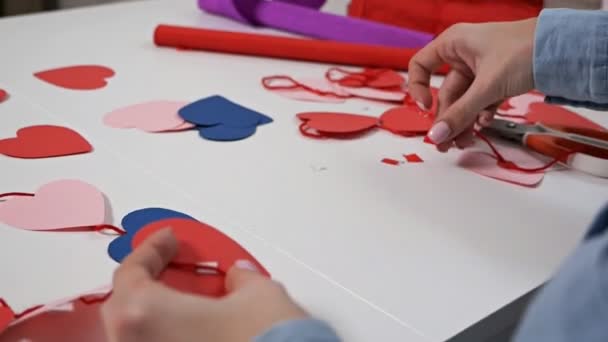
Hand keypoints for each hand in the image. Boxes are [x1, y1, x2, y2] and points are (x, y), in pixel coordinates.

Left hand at [102, 228, 308, 341]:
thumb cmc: (265, 339)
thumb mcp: (258, 294)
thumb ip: (240, 278)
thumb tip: (236, 277)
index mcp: (143, 315)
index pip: (131, 273)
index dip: (151, 249)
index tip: (169, 238)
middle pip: (122, 307)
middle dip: (144, 283)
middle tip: (170, 267)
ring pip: (134, 335)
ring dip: (152, 313)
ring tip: (183, 301)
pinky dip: (164, 336)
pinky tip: (192, 331)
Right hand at [408, 19, 537, 150]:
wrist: (564, 50)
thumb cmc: (524, 50)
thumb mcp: (487, 85)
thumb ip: (460, 113)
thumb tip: (437, 135)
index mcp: (453, 44)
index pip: (420, 65)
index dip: (417, 87)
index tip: (425, 108)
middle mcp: (463, 55)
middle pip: (445, 92)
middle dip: (446, 119)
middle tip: (444, 143)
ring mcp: (480, 69)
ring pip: (463, 101)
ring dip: (463, 122)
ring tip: (465, 142)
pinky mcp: (496, 80)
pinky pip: (480, 102)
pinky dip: (481, 114)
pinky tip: (486, 123)